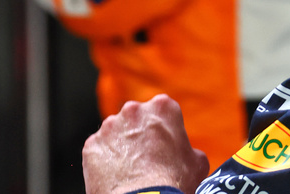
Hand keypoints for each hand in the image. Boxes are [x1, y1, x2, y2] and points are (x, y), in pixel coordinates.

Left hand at [82, 96, 209, 193]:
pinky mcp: (92, 145)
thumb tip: (188, 154)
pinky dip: (105, 161)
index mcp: (163, 107)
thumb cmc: (172, 183)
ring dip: (121, 147)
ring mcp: (110, 126)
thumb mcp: (197, 163)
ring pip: (116, 133)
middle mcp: (134, 110)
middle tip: (146, 159)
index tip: (163, 145)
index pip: (163, 111)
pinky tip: (115, 176)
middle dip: (139, 134)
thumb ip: (190, 149)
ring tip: (129, 171)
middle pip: (136, 119)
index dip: (164, 129)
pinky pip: (99, 150)